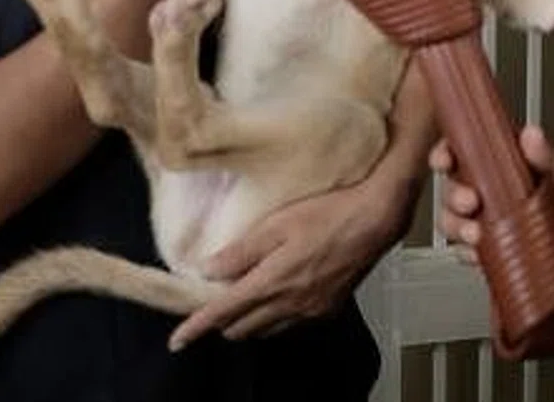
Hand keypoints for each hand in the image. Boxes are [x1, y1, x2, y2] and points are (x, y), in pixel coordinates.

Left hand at [168, 175, 405, 349]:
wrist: (376, 219)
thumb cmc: (329, 213)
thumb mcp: (277, 223)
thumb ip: (241, 250)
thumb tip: (209, 269)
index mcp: (272, 282)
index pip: (223, 313)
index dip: (196, 328)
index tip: (177, 340)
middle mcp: (290, 304)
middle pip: (242, 329)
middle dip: (222, 321)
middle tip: (215, 301)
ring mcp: (311, 311)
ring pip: (266, 331)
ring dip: (249, 321)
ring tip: (245, 296)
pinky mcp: (328, 310)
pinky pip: (291, 325)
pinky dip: (275, 317)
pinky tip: (279, 296)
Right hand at [429, 125, 553, 259]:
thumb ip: (544, 155)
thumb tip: (532, 134)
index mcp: (492, 163)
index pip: (455, 153)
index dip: (442, 155)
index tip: (445, 160)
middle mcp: (482, 190)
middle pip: (449, 192)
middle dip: (453, 198)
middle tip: (472, 202)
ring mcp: (484, 220)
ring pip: (452, 223)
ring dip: (458, 228)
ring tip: (477, 234)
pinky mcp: (490, 248)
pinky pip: (467, 253)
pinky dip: (470, 255)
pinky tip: (480, 254)